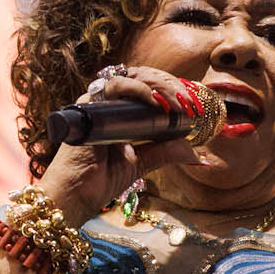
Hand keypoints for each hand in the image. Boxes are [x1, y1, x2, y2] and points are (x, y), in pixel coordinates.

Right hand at [38, 65, 206, 214]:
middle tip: (188, 104)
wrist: (76, 197)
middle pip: (142, 78)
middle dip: (169, 86)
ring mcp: (97, 103)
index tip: (191, 107)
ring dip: (158, 86)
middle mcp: (107, 103)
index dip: (170, 90)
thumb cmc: (100, 180)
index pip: (147, 87)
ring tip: (176, 104)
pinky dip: (136, 89)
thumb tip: (197, 155)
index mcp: (118, 113)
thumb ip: (164, 153)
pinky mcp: (88, 106)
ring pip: (131, 76)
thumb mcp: (141, 164)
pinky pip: (113, 86)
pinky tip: (154, 102)